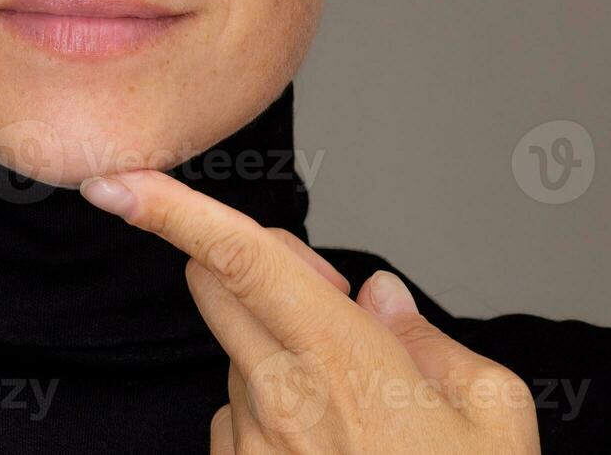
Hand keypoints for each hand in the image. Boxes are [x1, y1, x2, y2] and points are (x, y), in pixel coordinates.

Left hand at [80, 171, 540, 453]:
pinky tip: (330, 449)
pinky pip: (235, 418)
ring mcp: (251, 446)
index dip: (170, 210)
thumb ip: (432, 337)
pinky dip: (270, 411)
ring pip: (235, 355)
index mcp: (345, 361)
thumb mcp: (495, 414)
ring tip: (354, 410)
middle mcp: (281, 398)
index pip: (238, 258)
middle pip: (214, 285)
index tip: (115, 182)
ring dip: (275, 351)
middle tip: (319, 291)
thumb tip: (379, 295)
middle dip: (244, 263)